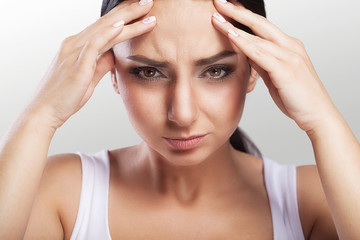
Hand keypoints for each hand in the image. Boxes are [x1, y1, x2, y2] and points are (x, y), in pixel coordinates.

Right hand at [27, 0, 155, 129]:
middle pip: (106, 22)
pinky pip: (93, 45)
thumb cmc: (65, 97)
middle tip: (148, 1)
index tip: (141, 11)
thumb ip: (101, 64)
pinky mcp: (77, 65)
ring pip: (104, 29)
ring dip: (126, 18)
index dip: (123, 17)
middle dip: (129, 10)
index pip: (104, 26)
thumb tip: (113, 55)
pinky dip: (108, 33)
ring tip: (146, 9)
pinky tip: (121, 25)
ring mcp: (74, 52)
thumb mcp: (89, 78)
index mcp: (77, 46)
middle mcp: (75, 44)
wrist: (44, 112)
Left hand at [212, 0, 337, 133]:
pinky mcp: (285, 69)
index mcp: (289, 47)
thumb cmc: (297, 97)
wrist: (316, 115)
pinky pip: (260, 53)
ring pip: (257, 37)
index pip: (262, 26)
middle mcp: (290, 46)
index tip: (227, 9)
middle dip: (237, 12)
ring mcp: (289, 56)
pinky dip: (244, 44)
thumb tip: (247, 54)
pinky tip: (231, 36)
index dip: (244, 17)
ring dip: (235, 26)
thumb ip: (262, 63)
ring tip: (217, 17)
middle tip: (218, 2)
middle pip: (259, 24)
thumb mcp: (274, 77)